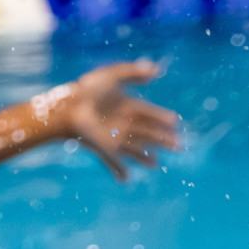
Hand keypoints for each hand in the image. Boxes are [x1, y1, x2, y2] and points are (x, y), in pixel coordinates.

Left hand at [63, 60, 180, 179]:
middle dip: (163, 140)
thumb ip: (133, 72)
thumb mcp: (112, 76)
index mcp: (127, 106)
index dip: (163, 118)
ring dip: (144, 157)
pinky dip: (119, 171)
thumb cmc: (89, 89)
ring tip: (154, 164)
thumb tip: (156, 69)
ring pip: (135, 149)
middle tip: (178, 146)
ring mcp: (114, 137)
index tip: (175, 122)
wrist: (70, 105)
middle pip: (148, 133)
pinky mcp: (105, 148)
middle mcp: (123, 124)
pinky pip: (114, 162)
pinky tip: (125, 179)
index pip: (150, 114)